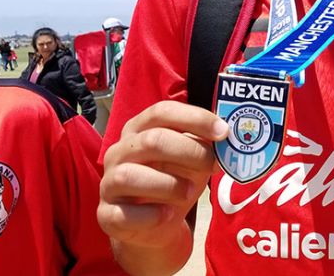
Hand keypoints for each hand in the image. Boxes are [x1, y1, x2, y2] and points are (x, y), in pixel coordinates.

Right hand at [98, 100, 228, 274]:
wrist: (155, 223)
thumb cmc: (175, 181)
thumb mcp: (193, 159)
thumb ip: (204, 144)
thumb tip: (227, 134)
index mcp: (140, 129)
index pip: (162, 111)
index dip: (195, 118)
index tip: (224, 131)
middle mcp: (119, 151)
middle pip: (152, 140)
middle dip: (190, 152)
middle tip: (213, 165)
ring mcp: (108, 183)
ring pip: (130, 176)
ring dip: (170, 184)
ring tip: (190, 192)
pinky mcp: (107, 215)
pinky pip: (123, 214)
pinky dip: (151, 215)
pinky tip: (167, 215)